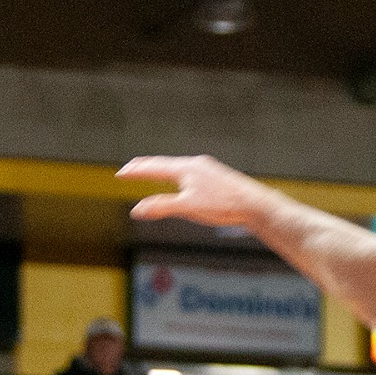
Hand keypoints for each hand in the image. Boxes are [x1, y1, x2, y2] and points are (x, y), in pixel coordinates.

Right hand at [118, 155, 276, 227]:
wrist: (255, 204)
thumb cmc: (223, 205)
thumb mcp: (187, 208)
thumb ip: (161, 207)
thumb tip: (136, 210)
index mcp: (186, 168)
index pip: (154, 167)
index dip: (136, 172)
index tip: (120, 174)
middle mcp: (195, 164)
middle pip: (164, 163)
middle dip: (146, 167)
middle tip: (130, 168)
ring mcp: (207, 169)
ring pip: (177, 166)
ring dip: (160, 169)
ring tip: (151, 171)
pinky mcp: (216, 176)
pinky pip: (188, 171)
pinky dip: (175, 173)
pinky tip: (181, 179)